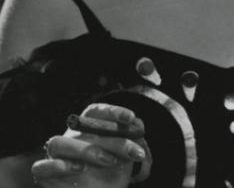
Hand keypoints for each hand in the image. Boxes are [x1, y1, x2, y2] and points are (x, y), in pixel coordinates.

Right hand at [32, 104, 149, 187]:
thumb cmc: (112, 175)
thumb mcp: (128, 157)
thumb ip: (133, 140)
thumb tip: (137, 124)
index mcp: (88, 131)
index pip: (94, 113)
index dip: (111, 111)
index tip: (130, 118)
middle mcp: (70, 140)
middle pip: (82, 129)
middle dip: (114, 139)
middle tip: (135, 152)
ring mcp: (56, 157)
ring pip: (58, 142)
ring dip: (87, 150)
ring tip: (110, 161)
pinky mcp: (46, 176)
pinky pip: (41, 167)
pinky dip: (58, 166)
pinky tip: (81, 169)